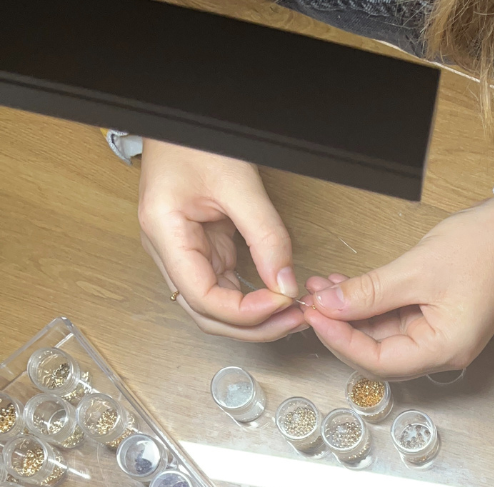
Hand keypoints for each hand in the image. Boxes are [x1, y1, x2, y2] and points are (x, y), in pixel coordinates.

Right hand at [138, 141, 307, 341]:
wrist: (184, 120)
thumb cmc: (197, 140)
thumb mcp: (239, 183)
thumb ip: (266, 236)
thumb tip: (286, 284)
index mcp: (164, 233)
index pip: (202, 297)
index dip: (243, 312)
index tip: (281, 303)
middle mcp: (168, 251)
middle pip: (207, 314)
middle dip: (253, 326)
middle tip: (295, 321)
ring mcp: (185, 254)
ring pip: (217, 308)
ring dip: (255, 319)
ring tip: (292, 315)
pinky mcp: (203, 251)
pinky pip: (226, 289)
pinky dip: (253, 300)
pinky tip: (279, 300)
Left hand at [304, 193, 493, 377]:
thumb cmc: (482, 249)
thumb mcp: (417, 269)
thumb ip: (370, 292)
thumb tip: (328, 306)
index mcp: (444, 349)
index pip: (379, 362)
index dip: (341, 341)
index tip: (315, 314)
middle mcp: (442, 352)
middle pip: (378, 354)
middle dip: (341, 327)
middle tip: (312, 298)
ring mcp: (438, 337)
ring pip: (382, 336)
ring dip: (351, 314)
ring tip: (323, 286)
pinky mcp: (434, 319)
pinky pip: (394, 320)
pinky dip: (368, 306)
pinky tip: (345, 287)